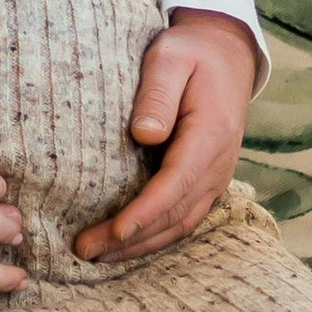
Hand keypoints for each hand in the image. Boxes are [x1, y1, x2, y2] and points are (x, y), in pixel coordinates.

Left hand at [74, 8, 259, 265]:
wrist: (227, 57)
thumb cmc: (191, 54)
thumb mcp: (170, 57)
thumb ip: (157, 94)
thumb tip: (143, 135)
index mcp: (211, 134)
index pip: (176, 183)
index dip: (146, 212)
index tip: (115, 231)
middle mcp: (219, 164)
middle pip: (175, 214)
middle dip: (131, 239)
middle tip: (84, 250)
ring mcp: (216, 176)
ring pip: (180, 224)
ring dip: (141, 245)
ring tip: (97, 257)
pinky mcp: (206, 181)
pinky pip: (183, 218)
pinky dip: (155, 236)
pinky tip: (125, 245)